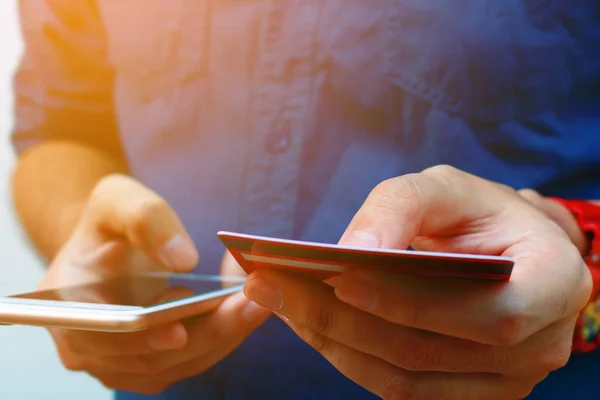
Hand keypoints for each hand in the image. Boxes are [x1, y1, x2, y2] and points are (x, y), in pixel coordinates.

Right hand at [43, 174, 269, 393]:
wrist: (107, 250)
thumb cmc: (109, 223)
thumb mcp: (117, 199)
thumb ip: (144, 218)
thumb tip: (182, 259)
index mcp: (67, 306)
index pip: (104, 333)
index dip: (141, 338)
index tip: (181, 329)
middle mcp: (86, 347)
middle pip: (151, 355)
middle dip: (206, 332)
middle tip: (250, 305)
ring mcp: (117, 364)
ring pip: (178, 364)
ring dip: (222, 336)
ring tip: (257, 304)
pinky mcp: (146, 367)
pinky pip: (189, 362)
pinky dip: (219, 339)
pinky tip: (242, 313)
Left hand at [244, 165, 591, 399]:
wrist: (496, 246)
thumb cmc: (475, 211)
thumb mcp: (444, 187)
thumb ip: (400, 208)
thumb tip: (351, 253)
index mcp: (555, 285)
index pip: (488, 315)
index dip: (412, 303)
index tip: (338, 278)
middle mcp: (540, 345)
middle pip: (429, 352)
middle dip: (341, 320)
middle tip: (272, 285)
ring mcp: (504, 380)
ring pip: (404, 379)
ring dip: (332, 341)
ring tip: (277, 301)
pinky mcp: (464, 391)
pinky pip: (398, 388)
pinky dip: (347, 356)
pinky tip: (307, 322)